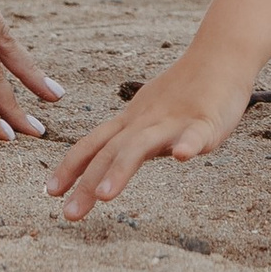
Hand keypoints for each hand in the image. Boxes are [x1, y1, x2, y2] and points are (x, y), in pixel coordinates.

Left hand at [50, 45, 251, 218]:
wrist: (220, 57)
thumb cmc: (186, 90)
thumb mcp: (150, 116)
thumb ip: (133, 139)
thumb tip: (112, 164)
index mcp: (132, 121)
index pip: (94, 144)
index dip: (70, 166)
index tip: (50, 191)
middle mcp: (146, 121)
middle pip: (110, 151)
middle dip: (87, 183)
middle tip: (68, 214)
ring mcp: (174, 121)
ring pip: (143, 145)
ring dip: (120, 169)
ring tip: (104, 196)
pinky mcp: (206, 121)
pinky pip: (196, 134)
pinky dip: (188, 144)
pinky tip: (182, 158)